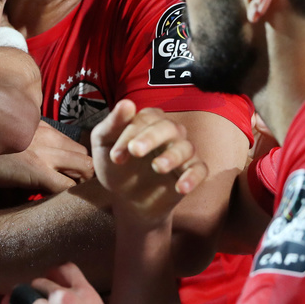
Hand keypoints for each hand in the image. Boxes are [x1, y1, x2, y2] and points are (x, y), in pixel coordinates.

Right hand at [0, 121, 93, 193]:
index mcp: (37, 125)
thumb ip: (14, 140)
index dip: (71, 163)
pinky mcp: (37, 172)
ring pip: (85, 169)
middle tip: (67, 191)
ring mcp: (45, 153)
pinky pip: (67, 188)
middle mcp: (47, 136)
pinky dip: (68, 198)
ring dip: (78, 184)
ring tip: (63, 200)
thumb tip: (15, 162)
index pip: (71, 145)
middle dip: (82, 174)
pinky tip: (55, 207)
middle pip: (84, 155)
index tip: (63, 177)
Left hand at [90, 100, 207, 223]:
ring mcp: (181, 152)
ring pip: (186, 147)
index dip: (130, 134)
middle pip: (168, 127)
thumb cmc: (115, 167)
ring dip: (172, 156)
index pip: (145, 119)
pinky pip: (200, 170)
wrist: (125, 199)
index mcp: (148, 121)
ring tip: (157, 167)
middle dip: (151, 138)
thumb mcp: (104, 145)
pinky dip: (193, 177)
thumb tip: (126, 103)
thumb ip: (112, 125)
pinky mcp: (190, 172)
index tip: (115, 156)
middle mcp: (168, 132)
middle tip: (135, 151)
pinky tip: (180, 187)